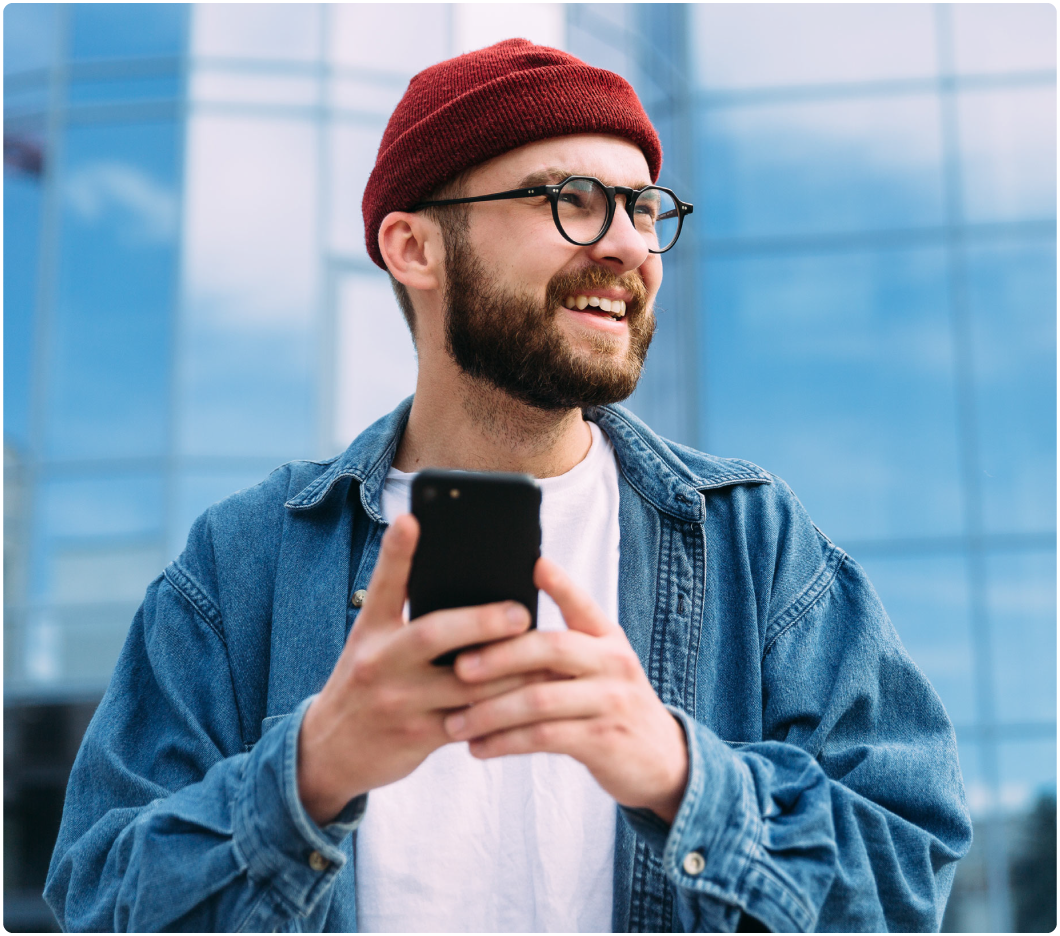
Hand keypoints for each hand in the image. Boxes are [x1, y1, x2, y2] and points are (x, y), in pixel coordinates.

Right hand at [297, 515, 536, 824]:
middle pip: (432, 634)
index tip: (410, 519)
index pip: (383, 584)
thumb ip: (406, 614)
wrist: (328, 752)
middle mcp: (379, 662)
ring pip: (464, 683)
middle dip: (481, 621)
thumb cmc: (367, 681)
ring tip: (547, 653)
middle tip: (522, 612)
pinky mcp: (416, 737)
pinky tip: (531, 696)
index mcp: (369, 630)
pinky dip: (502, 709)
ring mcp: (397, 701)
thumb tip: (465, 579)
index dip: (396, 552)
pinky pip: (470, 721)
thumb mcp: (371, 643)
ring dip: (509, 669)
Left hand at [443, 557, 688, 822]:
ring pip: (540, 700)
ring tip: (454, 722)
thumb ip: (564, 646)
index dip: (560, 583)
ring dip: (490, 712)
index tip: (533, 562)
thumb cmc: (610, 704)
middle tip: (458, 667)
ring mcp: (611, 702)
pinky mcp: (603, 741)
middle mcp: (613, 663)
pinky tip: (478, 747)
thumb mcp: (601, 665)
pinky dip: (505, 743)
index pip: (581, 604)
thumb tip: (500, 623)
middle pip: (551, 648)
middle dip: (499, 656)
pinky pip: (544, 738)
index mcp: (608, 638)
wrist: (662, 759)